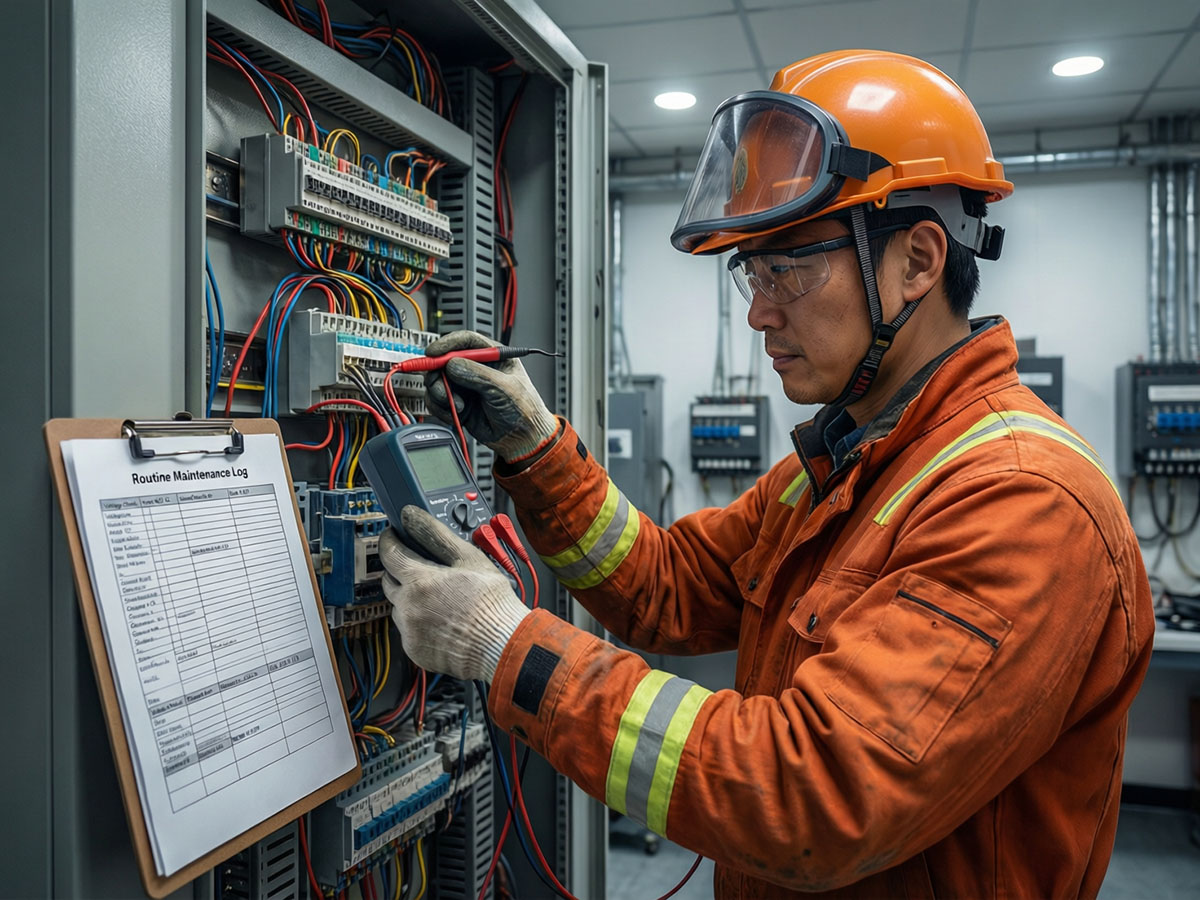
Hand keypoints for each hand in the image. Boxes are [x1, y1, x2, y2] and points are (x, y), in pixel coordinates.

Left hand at [380, 506, 529, 681]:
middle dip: (400, 570)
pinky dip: (418, 621)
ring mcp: (409, 631)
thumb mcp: (469, 558)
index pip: (389, 553)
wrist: (502, 645)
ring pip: (398, 606)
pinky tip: (440, 619)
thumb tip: (413, 516)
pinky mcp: (414, 650)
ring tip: (438, 598)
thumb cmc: (491, 604)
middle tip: (421, 567)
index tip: (394, 536)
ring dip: (409, 598)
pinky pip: (407, 630)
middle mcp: (408, 607)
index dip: (390, 540)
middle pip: (389, 580)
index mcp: (419, 581)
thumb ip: (437, 534)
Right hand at [423, 330, 559, 461]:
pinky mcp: (459, 403)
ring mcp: (466, 386)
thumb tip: (452, 365)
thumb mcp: (504, 388)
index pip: (465, 341)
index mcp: (493, 356)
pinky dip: (441, 408)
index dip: (447, 344)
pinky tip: (455, 414)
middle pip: (444, 361)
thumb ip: (478, 375)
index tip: (433, 353)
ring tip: (457, 406)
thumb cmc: (524, 411)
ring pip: (438, 381)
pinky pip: (438, 401)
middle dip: (438, 375)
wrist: (523, 439)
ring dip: (440, 394)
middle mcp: (476, 368)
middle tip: (443, 390)